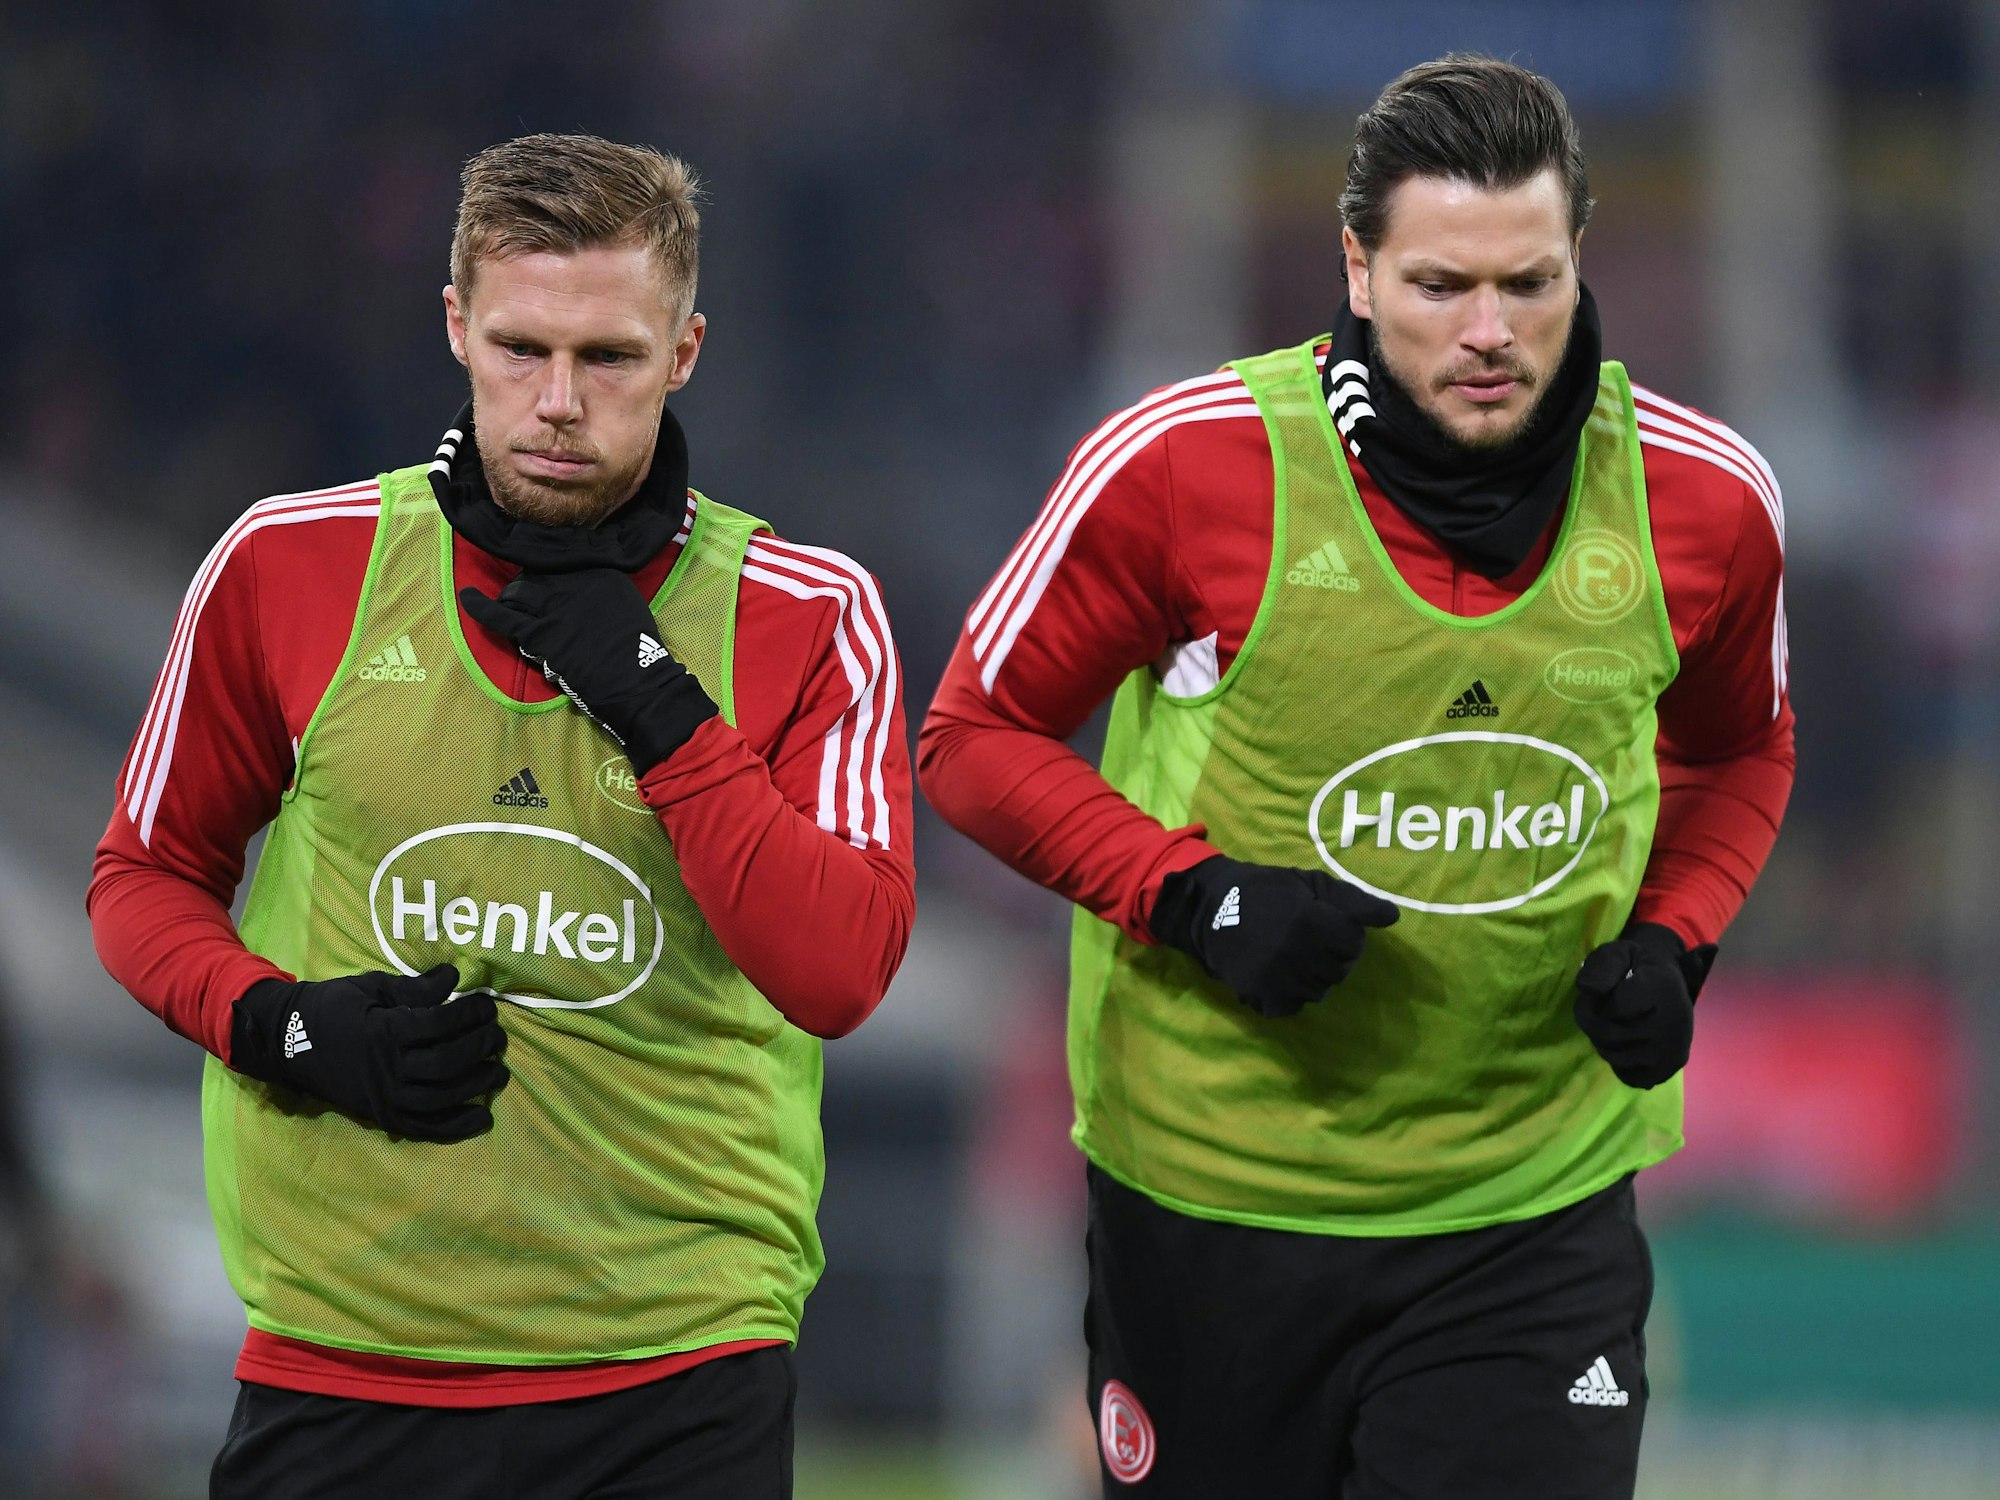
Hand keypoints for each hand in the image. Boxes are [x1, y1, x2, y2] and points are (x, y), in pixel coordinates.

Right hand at [230, 965, 507, 1141]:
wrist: (285, 1042)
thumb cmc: (331, 1007)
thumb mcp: (370, 987)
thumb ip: (414, 987)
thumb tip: (454, 977)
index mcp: (384, 1031)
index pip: (441, 1024)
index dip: (471, 1013)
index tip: (488, 1004)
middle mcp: (386, 1069)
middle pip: (448, 1063)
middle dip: (481, 1048)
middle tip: (498, 1036)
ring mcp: (383, 1097)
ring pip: (441, 1097)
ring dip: (476, 1085)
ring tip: (499, 1071)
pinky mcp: (380, 1116)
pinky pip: (423, 1128)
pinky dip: (455, 1127)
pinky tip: (482, 1118)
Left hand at [459, 568, 716, 773]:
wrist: (636, 683)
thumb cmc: (636, 648)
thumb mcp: (625, 600)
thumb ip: (599, 584)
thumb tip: (572, 580)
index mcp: (597, 570)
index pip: (557, 557)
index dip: (545, 568)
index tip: (542, 574)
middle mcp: (572, 580)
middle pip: (532, 573)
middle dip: (526, 586)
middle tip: (531, 600)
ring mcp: (552, 605)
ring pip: (515, 592)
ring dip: (511, 600)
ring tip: (514, 610)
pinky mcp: (538, 632)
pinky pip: (500, 614)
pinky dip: (479, 605)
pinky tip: (467, 596)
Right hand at [1149, 855, 1399, 1017]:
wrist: (1213, 908)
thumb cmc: (1269, 891)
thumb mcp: (1312, 883)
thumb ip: (1354, 901)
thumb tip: (1392, 916)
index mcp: (1314, 922)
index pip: (1353, 944)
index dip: (1345, 934)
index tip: (1328, 926)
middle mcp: (1299, 953)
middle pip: (1339, 970)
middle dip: (1331, 956)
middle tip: (1309, 941)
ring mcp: (1279, 977)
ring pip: (1319, 991)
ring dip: (1312, 977)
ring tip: (1294, 957)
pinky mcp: (1261, 994)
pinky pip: (1292, 1006)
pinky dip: (1289, 994)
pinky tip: (1279, 974)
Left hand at [1573, 922, 1716, 1088]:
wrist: (1669, 980)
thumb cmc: (1636, 966)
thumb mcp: (1616, 954)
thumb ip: (1600, 967)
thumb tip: (1588, 990)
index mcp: (1663, 987)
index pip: (1613, 1008)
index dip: (1593, 1003)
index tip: (1595, 994)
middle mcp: (1675, 1020)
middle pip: (1612, 1036)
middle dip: (1592, 1023)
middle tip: (1594, 1010)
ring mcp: (1677, 1046)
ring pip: (1619, 1058)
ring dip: (1602, 1044)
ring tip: (1608, 1024)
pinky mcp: (1674, 1064)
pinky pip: (1633, 1076)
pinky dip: (1620, 1064)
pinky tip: (1622, 1045)